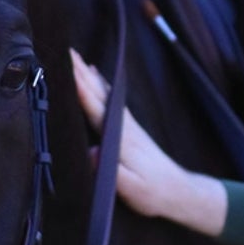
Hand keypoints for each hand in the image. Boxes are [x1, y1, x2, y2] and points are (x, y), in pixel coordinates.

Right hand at [70, 50, 228, 233]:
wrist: (180, 191)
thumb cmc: (154, 192)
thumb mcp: (131, 188)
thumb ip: (111, 172)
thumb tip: (91, 152)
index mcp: (120, 138)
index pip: (96, 107)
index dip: (80, 87)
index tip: (66, 68)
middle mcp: (124, 125)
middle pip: (98, 93)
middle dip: (80, 73)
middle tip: (63, 51)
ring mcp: (128, 124)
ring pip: (105, 92)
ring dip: (89, 75)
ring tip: (74, 57)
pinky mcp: (130, 128)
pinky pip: (111, 99)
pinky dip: (101, 84)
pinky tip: (96, 76)